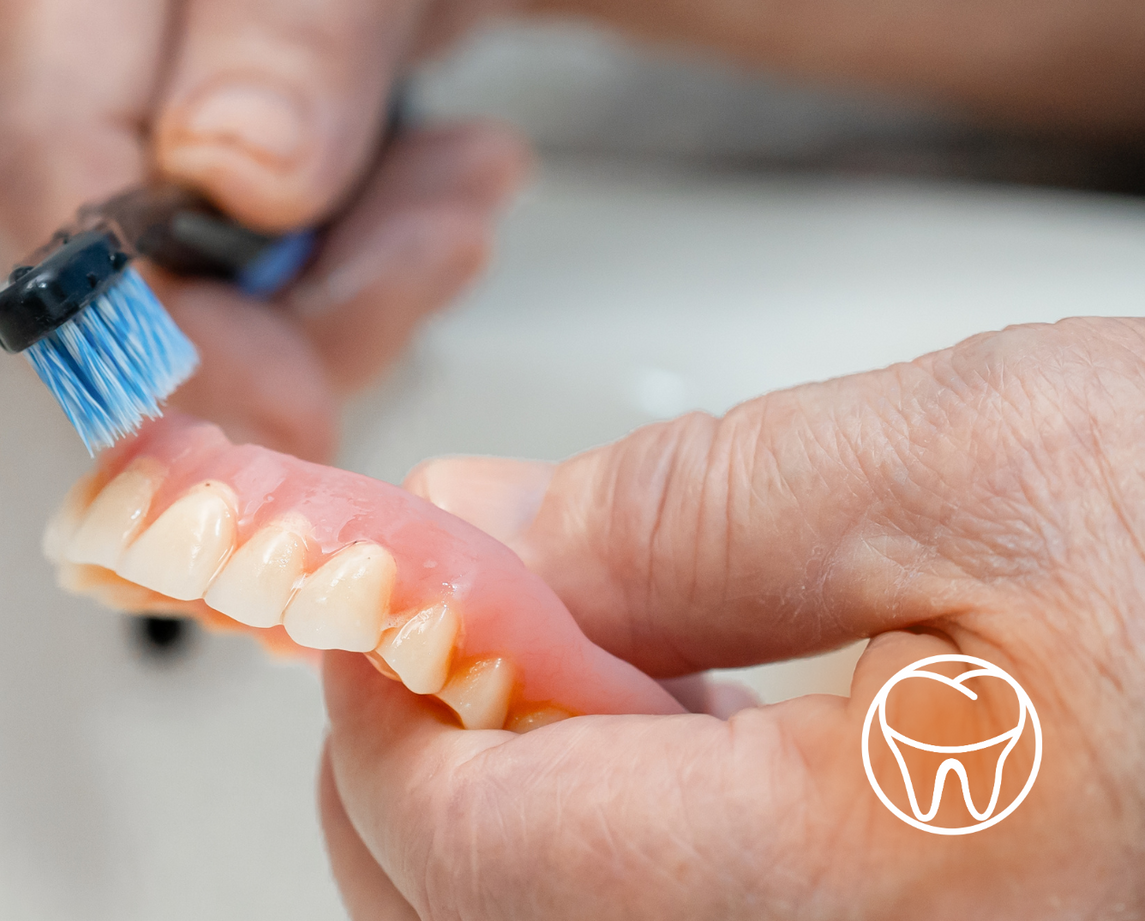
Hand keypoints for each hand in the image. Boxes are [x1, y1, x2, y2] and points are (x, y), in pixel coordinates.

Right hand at [0, 0, 588, 458]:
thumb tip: (226, 174)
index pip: (39, 154)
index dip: (146, 317)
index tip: (281, 402)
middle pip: (91, 252)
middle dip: (278, 304)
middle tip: (442, 246)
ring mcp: (88, 69)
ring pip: (163, 286)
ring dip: (337, 283)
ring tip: (464, 182)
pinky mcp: (153, 135)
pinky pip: (216, 269)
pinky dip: (340, 263)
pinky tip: (425, 185)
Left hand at [320, 317, 1144, 916]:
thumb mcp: (972, 460)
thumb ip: (678, 510)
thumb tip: (465, 534)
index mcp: (871, 905)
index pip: (465, 841)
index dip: (374, 683)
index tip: (365, 572)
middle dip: (417, 767)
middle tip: (432, 620)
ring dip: (509, 813)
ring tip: (563, 660)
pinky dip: (616, 853)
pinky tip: (669, 737)